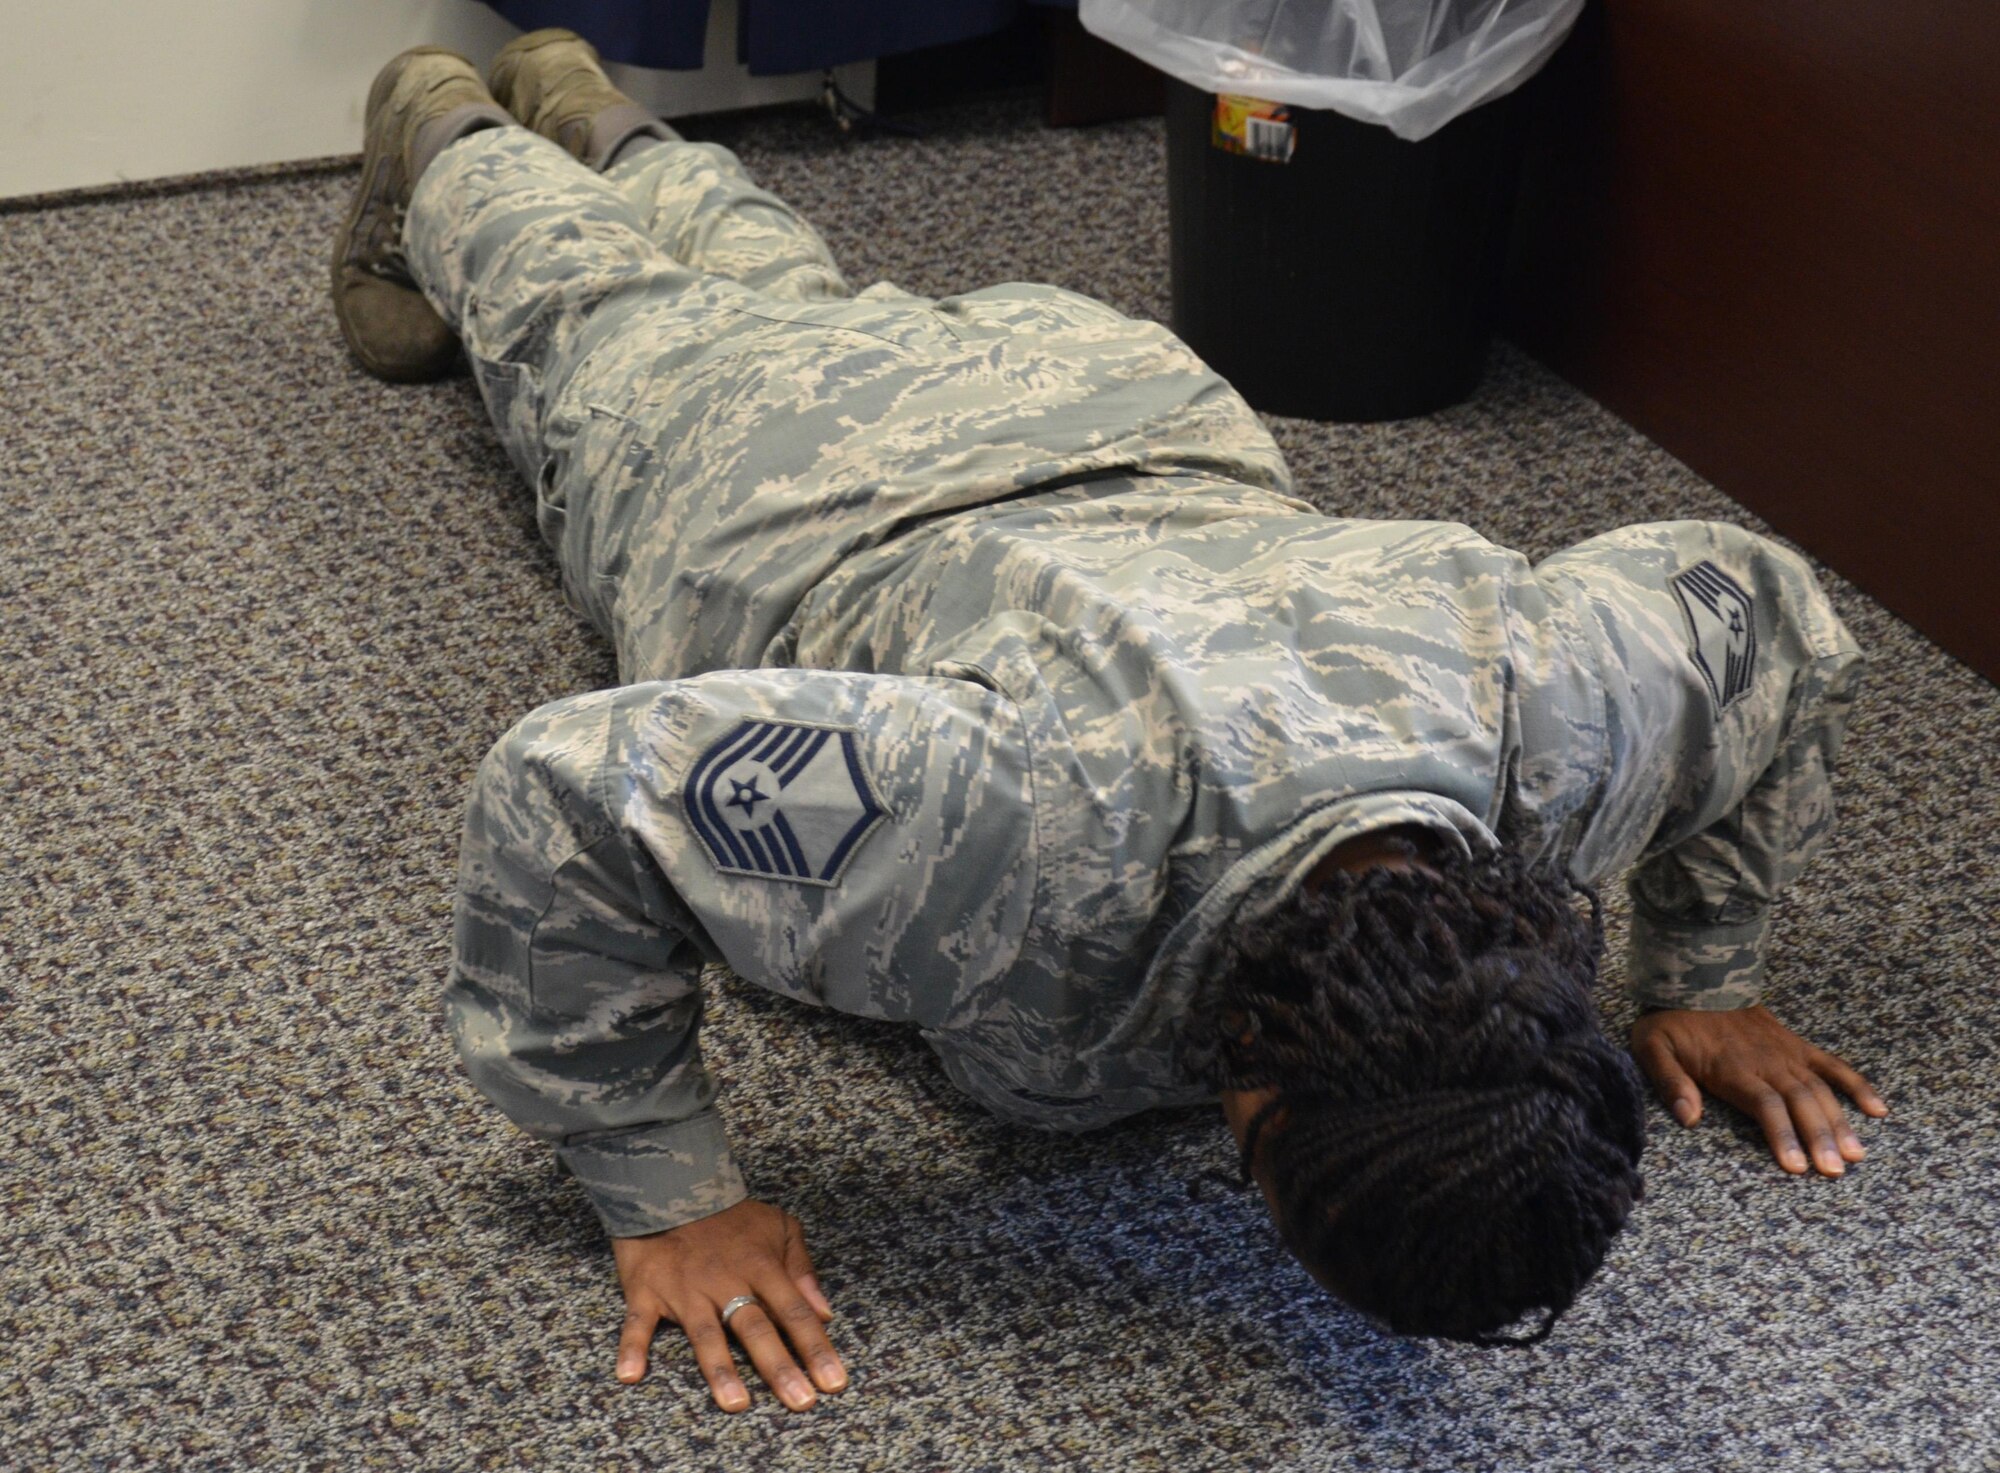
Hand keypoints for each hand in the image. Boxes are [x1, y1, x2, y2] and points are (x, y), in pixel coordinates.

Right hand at [611, 1198, 845, 1411]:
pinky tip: (630, 1375)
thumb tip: (825, 1312)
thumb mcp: (779, 1227)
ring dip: (720, 1368)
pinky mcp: (646, 1292)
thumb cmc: (731, 1215)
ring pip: (705, 1334)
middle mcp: (725, 1281)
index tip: (834, 1382)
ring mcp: (685, 1290)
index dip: (816, 1347)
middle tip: (800, 1402)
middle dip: (779, 1366)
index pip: (794, 1311)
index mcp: (760, 1265)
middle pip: (756, 1328)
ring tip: (736, 1403)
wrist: (670, 1186)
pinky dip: (631, 1347)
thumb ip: (802, 1269)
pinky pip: (638, 1323)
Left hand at [1631, 1005, 1887, 1176]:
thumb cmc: (1670, 1020)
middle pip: (1799, 1102)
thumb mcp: (1652, 1046)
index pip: (1765, 1106)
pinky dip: (1857, 1085)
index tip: (1796, 1166)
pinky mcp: (1796, 1045)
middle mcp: (1766, 1062)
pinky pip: (1832, 1065)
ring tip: (1855, 1154)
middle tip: (1835, 1170)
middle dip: (1819, 1137)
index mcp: (1733, 1068)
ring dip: (1840, 1122)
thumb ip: (1670, 1081)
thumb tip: (1688, 1118)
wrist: (1694, 978)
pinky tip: (1879, 1110)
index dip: (1782, 1135)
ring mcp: (1786, 1053)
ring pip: (1820, 1090)